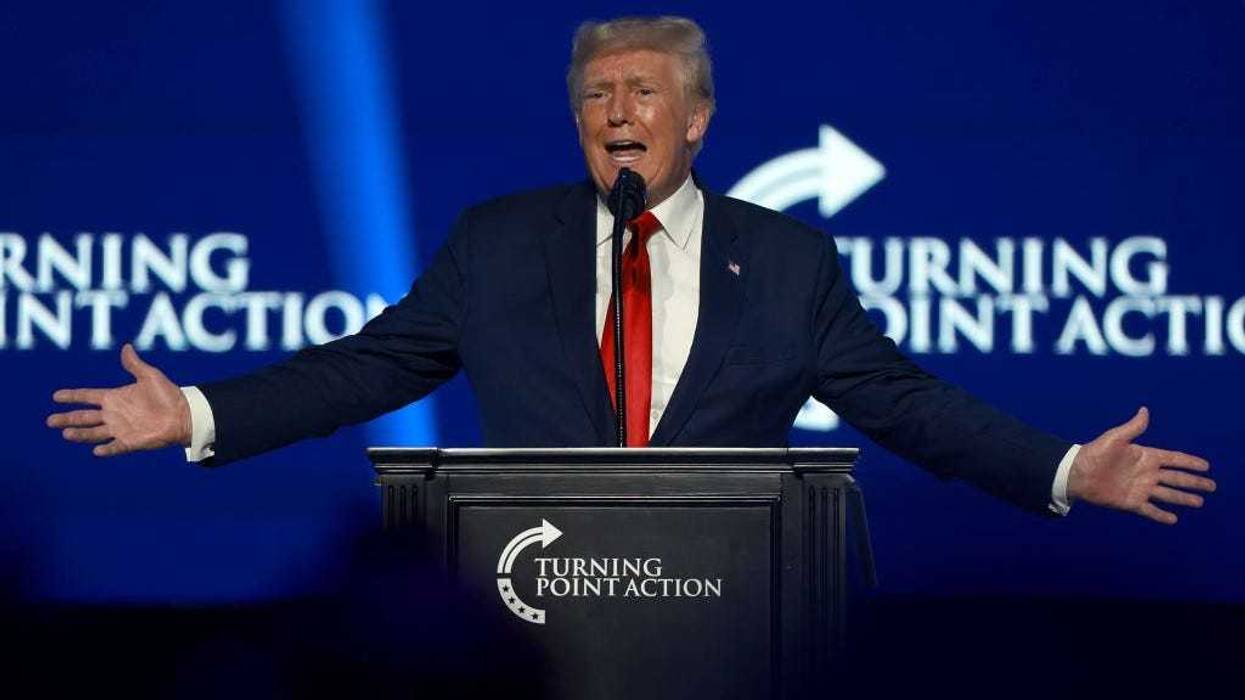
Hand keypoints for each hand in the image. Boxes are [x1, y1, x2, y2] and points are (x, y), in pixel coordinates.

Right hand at [47, 343, 191, 456]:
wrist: (184, 414)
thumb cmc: (168, 395)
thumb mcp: (150, 376)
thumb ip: (135, 364)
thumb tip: (126, 347)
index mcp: (115, 397)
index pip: (88, 396)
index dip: (72, 396)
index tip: (56, 396)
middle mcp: (114, 414)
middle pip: (85, 417)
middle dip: (68, 419)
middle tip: (50, 421)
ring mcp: (121, 428)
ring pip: (94, 433)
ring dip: (81, 434)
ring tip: (66, 433)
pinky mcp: (131, 441)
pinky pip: (116, 447)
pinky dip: (107, 449)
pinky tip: (96, 450)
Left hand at [1068, 407, 1213, 523]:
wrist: (1076, 473)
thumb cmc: (1094, 453)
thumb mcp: (1115, 438)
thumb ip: (1133, 427)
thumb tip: (1145, 410)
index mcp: (1145, 456)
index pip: (1173, 459)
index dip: (1189, 462)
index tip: (1206, 465)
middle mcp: (1146, 473)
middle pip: (1176, 478)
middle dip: (1194, 482)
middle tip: (1212, 486)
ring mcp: (1140, 488)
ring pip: (1168, 495)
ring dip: (1183, 498)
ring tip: (1199, 502)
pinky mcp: (1131, 502)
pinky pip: (1150, 510)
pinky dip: (1161, 515)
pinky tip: (1173, 519)